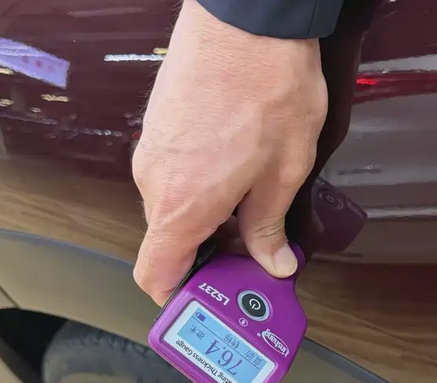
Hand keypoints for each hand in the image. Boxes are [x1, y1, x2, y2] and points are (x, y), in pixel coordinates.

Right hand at [132, 0, 327, 305]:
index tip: (209, 300)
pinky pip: (172, 175)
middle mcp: (155, 182)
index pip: (155, 274)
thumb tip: (274, 262)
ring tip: (254, 206)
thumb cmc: (266, 86)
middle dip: (209, 255)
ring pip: (174, 207)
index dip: (177, 297)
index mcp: (183, 205)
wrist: (245, 16)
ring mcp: (152, 151)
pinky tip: (237, 170)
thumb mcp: (283, 170)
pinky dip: (199, 187)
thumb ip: (270, 225)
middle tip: (253, 254)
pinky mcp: (159, 127)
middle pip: (170, 242)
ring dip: (208, 218)